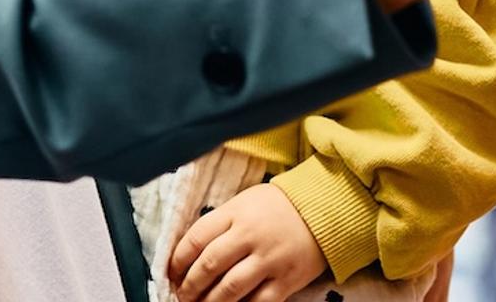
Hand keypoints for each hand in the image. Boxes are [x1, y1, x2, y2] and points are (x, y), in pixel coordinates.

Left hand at [168, 183, 327, 301]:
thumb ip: (220, 224)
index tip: (172, 273)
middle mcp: (250, 236)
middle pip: (209, 266)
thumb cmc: (276, 206)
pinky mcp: (287, 280)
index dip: (178, 261)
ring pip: (230, 289)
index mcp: (235, 213)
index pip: (196, 239)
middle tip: (182, 295)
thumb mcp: (244, 202)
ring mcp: (269, 260)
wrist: (323, 209)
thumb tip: (191, 253)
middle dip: (190, 286)